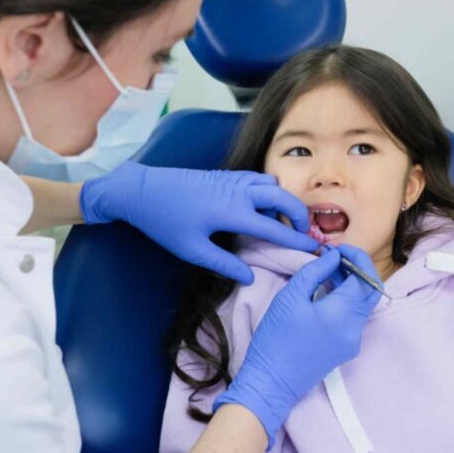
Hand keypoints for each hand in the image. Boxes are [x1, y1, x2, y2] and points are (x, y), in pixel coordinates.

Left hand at [79, 161, 317, 283]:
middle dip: (297, 215)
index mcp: (232, 212)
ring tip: (278, 222)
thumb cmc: (165, 222)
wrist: (141, 190)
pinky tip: (258, 206)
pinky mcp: (224, 175)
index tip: (312, 249)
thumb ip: (223, 264)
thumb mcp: (192, 249)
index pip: (274, 227)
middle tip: (300, 233)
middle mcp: (238, 191)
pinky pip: (256, 178)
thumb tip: (250, 276)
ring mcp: (232, 180)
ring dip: (282, 200)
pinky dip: (267, 190)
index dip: (295, 240)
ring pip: (271, 183)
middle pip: (282, 197)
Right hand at [213, 244, 383, 447]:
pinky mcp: (346, 349)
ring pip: (363, 304)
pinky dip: (345, 300)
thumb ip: (315, 271)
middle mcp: (356, 328)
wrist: (272, 381)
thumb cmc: (276, 338)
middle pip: (371, 290)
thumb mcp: (290, 297)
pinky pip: (353, 317)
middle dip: (358, 269)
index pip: (365, 277)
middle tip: (335, 257)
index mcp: (344, 314)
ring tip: (327, 271)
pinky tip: (325, 293)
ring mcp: (353, 341)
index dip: (355, 257)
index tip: (335, 248)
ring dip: (351, 284)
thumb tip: (333, 257)